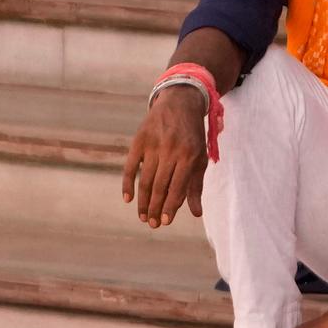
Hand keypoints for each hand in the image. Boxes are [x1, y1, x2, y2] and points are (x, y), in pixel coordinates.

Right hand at [122, 82, 209, 225]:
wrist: (180, 102)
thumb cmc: (192, 136)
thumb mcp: (200, 157)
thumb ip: (196, 185)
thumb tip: (196, 214)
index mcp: (189, 155)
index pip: (178, 187)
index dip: (170, 207)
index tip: (165, 222)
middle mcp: (171, 149)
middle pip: (160, 186)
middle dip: (155, 208)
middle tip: (152, 224)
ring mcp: (154, 144)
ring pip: (145, 179)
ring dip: (143, 201)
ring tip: (143, 217)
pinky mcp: (139, 139)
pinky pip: (130, 166)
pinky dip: (127, 183)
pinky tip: (127, 199)